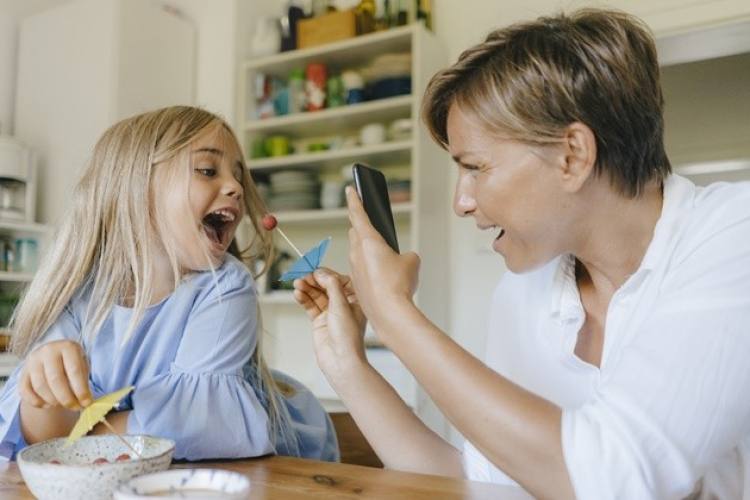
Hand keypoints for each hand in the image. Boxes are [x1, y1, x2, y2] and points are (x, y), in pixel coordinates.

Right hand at [19, 340, 92, 409]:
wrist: (53, 356)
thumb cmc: (72, 363)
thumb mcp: (82, 366)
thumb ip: (84, 382)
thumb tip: (85, 403)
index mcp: (68, 347)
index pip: (74, 371)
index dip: (81, 390)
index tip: (87, 403)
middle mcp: (48, 351)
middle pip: (55, 380)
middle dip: (67, 399)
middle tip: (75, 407)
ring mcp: (33, 361)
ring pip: (40, 387)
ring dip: (53, 401)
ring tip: (63, 405)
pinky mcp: (23, 372)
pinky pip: (25, 392)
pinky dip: (37, 402)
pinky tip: (48, 405)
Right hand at [293, 268, 367, 378]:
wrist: (340, 361)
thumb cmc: (347, 336)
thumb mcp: (341, 306)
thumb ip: (332, 286)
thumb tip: (322, 272)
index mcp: (355, 299)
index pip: (340, 280)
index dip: (327, 275)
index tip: (316, 272)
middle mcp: (343, 304)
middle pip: (326, 286)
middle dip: (314, 280)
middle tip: (303, 276)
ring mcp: (330, 312)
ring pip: (316, 295)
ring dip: (307, 288)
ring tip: (297, 284)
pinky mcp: (319, 320)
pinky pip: (310, 305)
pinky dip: (304, 299)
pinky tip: (297, 294)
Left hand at [345, 186, 419, 328]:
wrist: (390, 313)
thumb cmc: (399, 285)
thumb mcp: (412, 261)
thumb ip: (406, 255)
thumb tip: (402, 260)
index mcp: (368, 241)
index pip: (358, 213)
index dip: (354, 199)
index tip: (350, 189)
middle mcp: (357, 253)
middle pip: (356, 232)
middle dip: (362, 227)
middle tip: (368, 222)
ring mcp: (354, 269)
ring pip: (357, 252)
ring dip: (367, 249)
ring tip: (382, 254)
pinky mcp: (357, 284)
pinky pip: (361, 269)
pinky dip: (369, 267)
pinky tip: (383, 275)